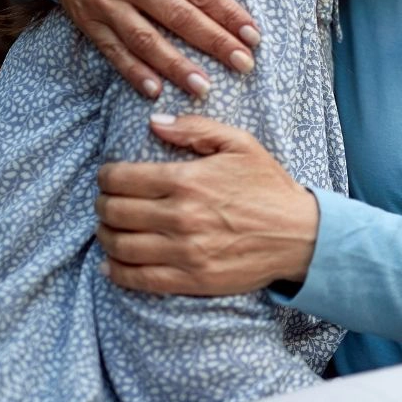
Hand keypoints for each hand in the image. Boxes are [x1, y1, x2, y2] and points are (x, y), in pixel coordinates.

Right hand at [46, 0, 260, 97]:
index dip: (228, 12)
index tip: (254, 34)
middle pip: (179, 17)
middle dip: (214, 43)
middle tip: (244, 65)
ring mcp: (106, 2)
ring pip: (146, 40)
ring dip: (175, 66)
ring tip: (204, 88)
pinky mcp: (87, 20)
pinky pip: (112, 50)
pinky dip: (132, 72)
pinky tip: (154, 90)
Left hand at [95, 113, 318, 295]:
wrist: (299, 234)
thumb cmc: (269, 186)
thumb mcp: (240, 144)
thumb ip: (196, 128)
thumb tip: (154, 122)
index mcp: (188, 180)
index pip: (122, 179)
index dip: (106, 176)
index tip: (107, 176)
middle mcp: (180, 216)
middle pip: (114, 212)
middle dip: (101, 204)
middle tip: (105, 201)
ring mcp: (184, 251)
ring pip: (120, 246)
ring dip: (105, 236)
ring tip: (109, 228)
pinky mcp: (190, 279)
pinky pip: (137, 279)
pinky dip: (115, 271)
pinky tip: (111, 264)